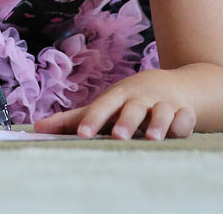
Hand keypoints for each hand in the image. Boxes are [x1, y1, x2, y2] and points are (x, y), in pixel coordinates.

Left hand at [33, 69, 197, 140]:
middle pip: (132, 109)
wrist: (173, 84)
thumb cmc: (130, 99)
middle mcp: (140, 99)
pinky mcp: (183, 112)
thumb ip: (73, 119)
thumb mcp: (104, 104)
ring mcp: (163, 105)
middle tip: (118, 135)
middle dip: (126, 121)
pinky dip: (184, 123)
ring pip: (161, 113)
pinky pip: (185, 118)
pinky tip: (180, 128)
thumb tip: (37, 128)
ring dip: (158, 123)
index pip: (103, 107)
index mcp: (118, 96)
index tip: (82, 134)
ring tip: (152, 137)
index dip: (93, 119)